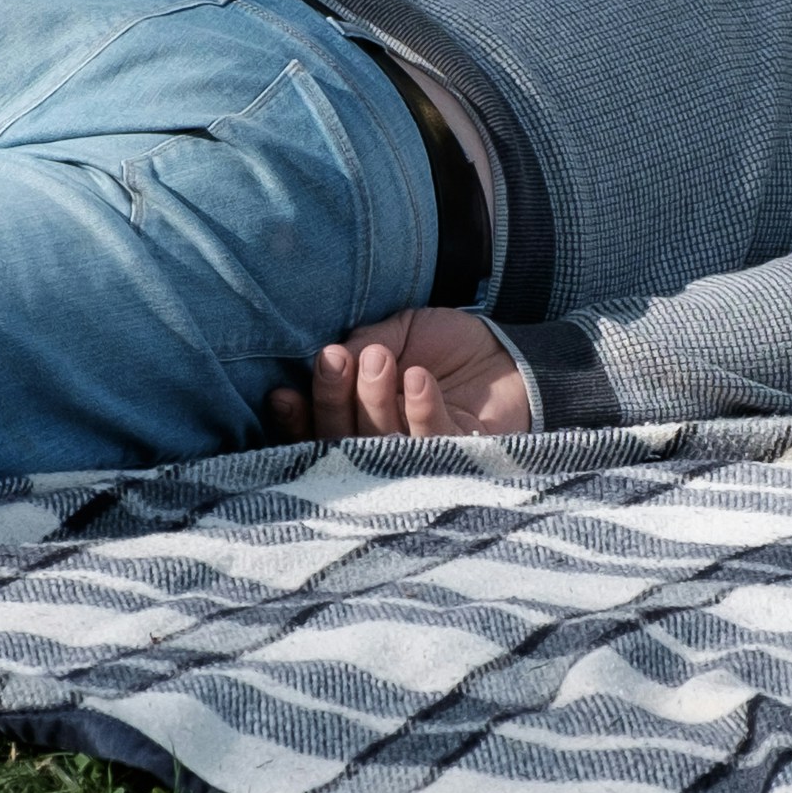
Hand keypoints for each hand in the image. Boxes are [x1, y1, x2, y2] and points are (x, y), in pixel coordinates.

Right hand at [259, 308, 533, 444]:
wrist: (507, 353)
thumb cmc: (445, 346)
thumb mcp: (398, 331)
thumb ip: (364, 341)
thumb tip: (332, 357)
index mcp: (356, 420)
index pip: (315, 431)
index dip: (295, 420)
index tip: (283, 393)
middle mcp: (379, 450)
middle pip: (339, 442)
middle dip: (331, 399)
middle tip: (337, 357)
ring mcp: (419, 461)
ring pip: (378, 448)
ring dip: (374, 402)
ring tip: (380, 358)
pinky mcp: (461, 460)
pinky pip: (432, 445)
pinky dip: (421, 411)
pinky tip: (418, 379)